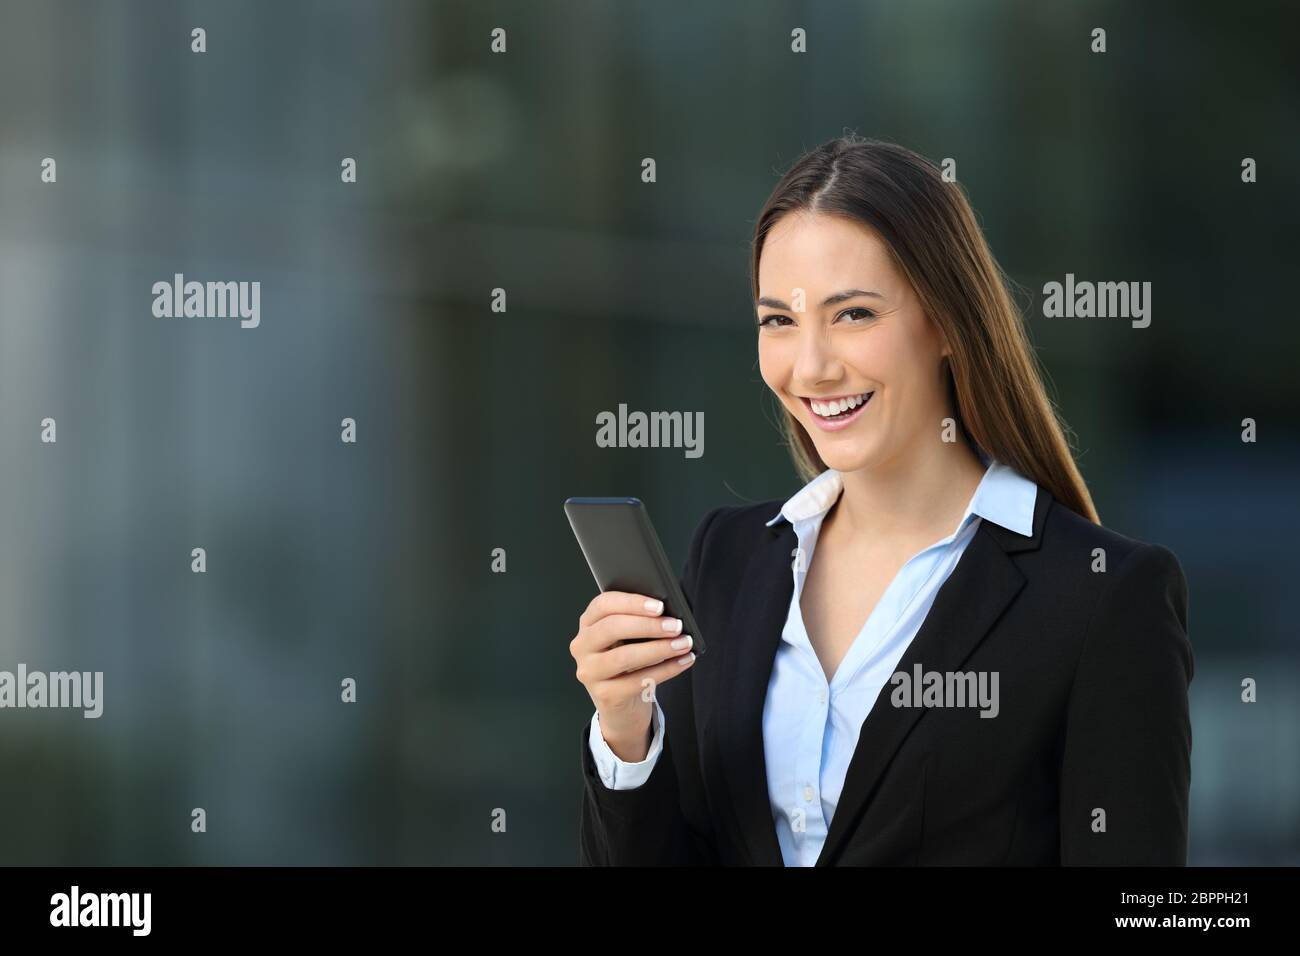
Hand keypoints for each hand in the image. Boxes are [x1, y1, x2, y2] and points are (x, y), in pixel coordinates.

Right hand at [570, 590, 696, 760]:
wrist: (620, 702)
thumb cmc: (629, 661)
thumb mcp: (628, 638)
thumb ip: (640, 621)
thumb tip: (668, 613)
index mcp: (588, 623)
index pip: (604, 604)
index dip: (632, 603)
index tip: (660, 606)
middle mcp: (582, 646)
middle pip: (612, 628)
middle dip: (648, 625)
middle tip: (676, 626)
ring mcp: (590, 672)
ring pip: (624, 657)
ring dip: (660, 649)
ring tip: (683, 644)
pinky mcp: (604, 694)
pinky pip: (637, 681)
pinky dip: (666, 670)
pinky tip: (682, 662)